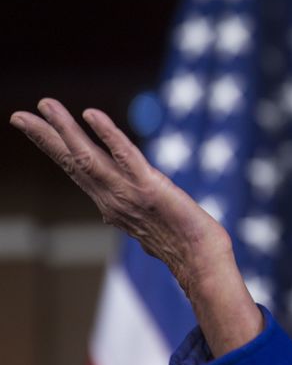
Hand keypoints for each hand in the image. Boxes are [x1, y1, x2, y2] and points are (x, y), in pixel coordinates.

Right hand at [10, 98, 262, 355]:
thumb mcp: (149, 224)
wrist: (200, 260)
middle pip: (72, 162)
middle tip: (19, 115)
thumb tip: (120, 215)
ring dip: (65, 130)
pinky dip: (107, 134)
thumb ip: (132, 212)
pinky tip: (90, 114)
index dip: (56, 149)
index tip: (36, 126)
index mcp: (111, 204)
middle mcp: (112, 198)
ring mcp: (128, 193)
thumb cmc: (184, 244)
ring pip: (88, 157)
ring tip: (46, 105)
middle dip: (45, 138)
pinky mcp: (150, 188)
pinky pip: (125, 156)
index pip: (78, 170)